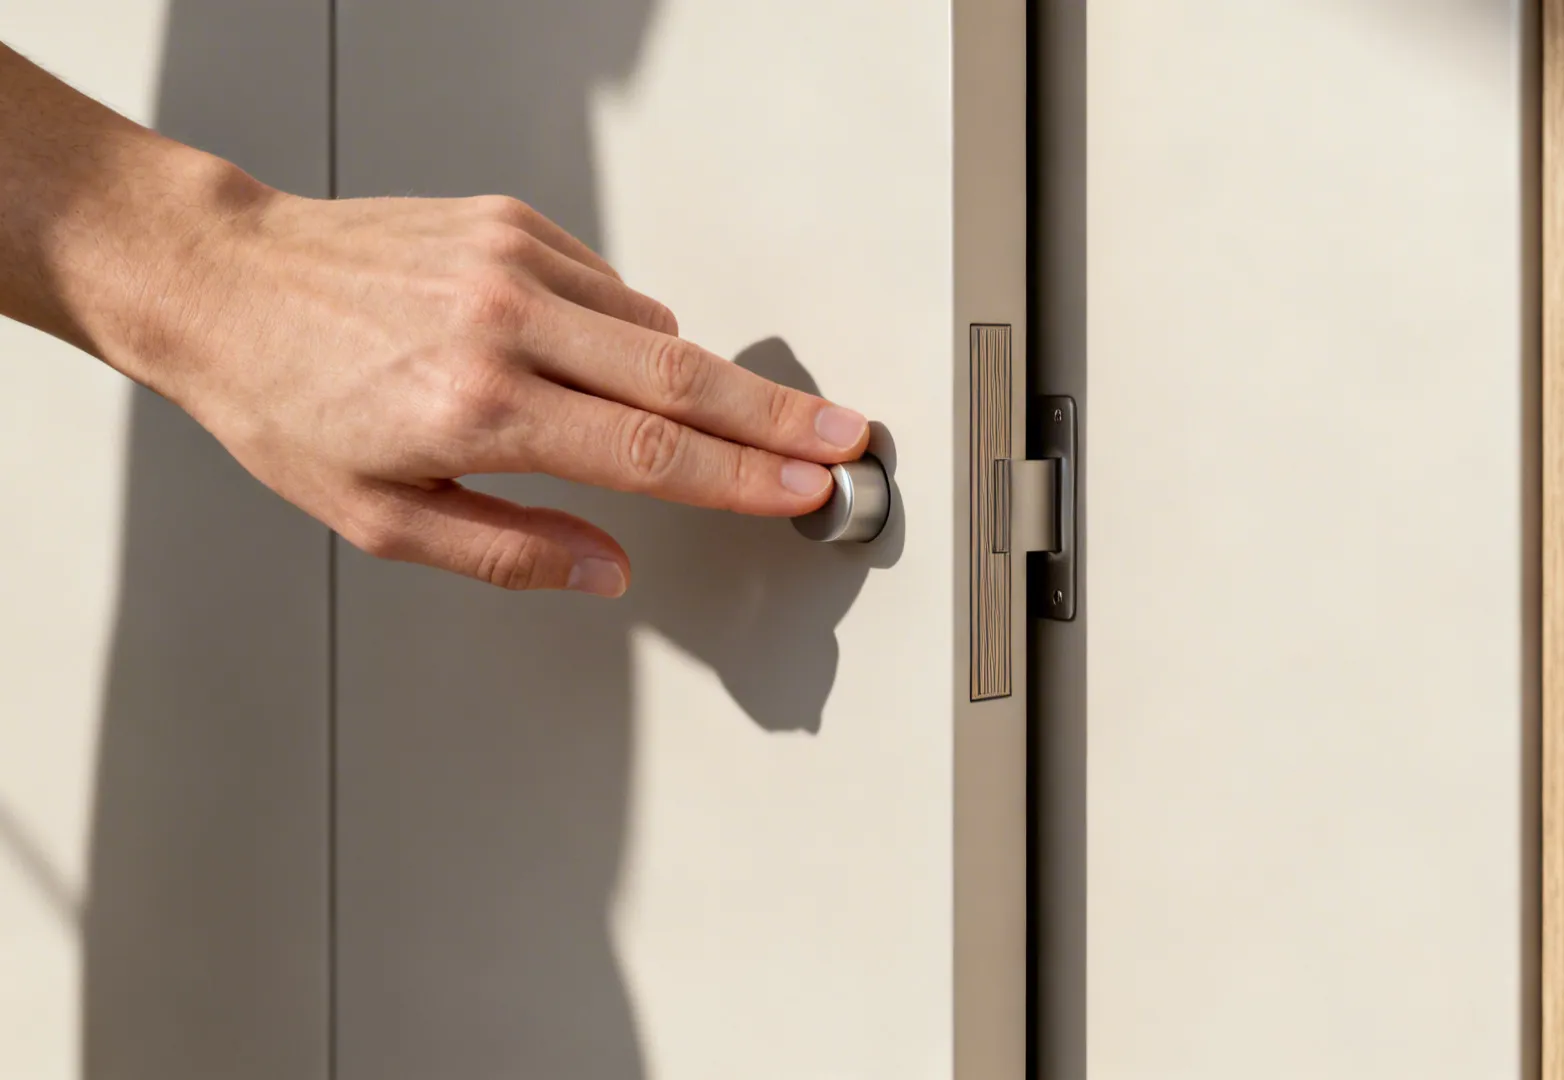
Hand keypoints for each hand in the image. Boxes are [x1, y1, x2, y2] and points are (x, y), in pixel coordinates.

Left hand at [139, 186, 869, 597]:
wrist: (222, 280)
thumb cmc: (286, 401)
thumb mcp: (380, 519)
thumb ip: (510, 551)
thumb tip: (608, 570)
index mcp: (478, 407)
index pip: (650, 450)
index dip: (743, 477)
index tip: (804, 488)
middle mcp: (505, 322)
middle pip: (685, 377)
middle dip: (780, 416)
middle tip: (844, 437)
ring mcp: (513, 261)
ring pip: (655, 328)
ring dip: (694, 380)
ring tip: (708, 417)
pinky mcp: (513, 222)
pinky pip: (611, 286)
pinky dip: (628, 330)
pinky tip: (601, 357)